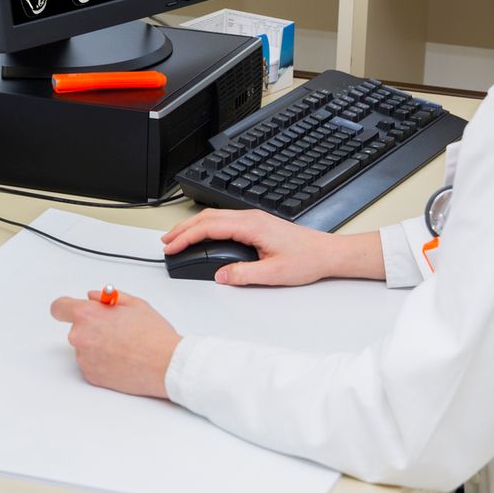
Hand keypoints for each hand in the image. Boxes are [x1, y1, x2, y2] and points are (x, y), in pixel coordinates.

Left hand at [48, 290, 179, 398]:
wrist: (165, 365)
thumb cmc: (153, 335)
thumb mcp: (135, 304)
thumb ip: (108, 297)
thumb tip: (93, 297)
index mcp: (87, 315)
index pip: (59, 307)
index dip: (66, 307)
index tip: (70, 310)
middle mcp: (80, 337)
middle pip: (76, 328)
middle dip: (92, 327)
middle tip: (116, 329)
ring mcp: (84, 359)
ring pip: (85, 347)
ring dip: (98, 345)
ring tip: (124, 346)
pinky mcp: (91, 376)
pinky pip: (91, 364)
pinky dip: (102, 362)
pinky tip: (122, 359)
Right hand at [161, 209, 383, 285]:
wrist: (327, 253)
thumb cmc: (307, 259)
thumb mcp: (274, 274)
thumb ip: (244, 275)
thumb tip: (221, 275)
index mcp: (252, 225)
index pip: (209, 227)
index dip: (186, 237)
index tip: (171, 247)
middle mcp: (251, 218)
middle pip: (207, 217)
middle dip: (183, 229)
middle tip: (166, 243)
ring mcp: (253, 219)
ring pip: (214, 217)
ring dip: (193, 227)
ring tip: (177, 239)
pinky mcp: (257, 224)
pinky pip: (224, 220)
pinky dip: (206, 227)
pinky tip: (202, 237)